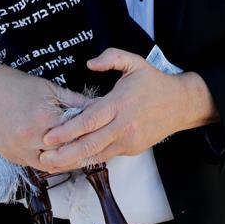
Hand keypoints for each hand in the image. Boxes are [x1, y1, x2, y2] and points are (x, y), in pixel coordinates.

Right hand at [0, 65, 90, 169]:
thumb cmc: (19, 86)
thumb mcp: (51, 88)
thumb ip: (76, 101)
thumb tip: (98, 106)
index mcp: (45, 118)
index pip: (76, 135)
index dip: (90, 137)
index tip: (100, 139)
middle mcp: (31, 137)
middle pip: (65, 154)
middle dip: (80, 153)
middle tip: (93, 152)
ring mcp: (18, 149)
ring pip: (49, 165)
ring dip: (64, 162)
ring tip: (76, 157)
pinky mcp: (9, 156)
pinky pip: (32, 165)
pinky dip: (46, 163)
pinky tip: (56, 157)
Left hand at [38, 48, 215, 173]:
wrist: (181, 104)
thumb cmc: (154, 82)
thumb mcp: (135, 62)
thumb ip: (111, 58)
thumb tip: (89, 63)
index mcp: (120, 104)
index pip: (89, 120)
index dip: (67, 131)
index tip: (48, 137)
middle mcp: (123, 126)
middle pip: (89, 144)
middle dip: (64, 154)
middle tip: (43, 158)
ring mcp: (128, 141)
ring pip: (97, 155)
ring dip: (73, 162)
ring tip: (51, 165)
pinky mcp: (132, 149)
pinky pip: (106, 156)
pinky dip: (88, 160)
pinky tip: (72, 162)